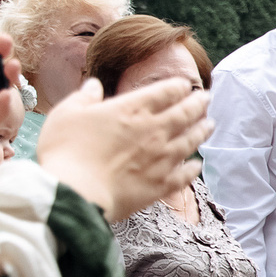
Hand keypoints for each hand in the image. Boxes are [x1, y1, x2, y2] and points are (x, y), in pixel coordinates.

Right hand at [31, 76, 210, 222]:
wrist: (75, 192)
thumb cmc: (65, 150)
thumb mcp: (67, 113)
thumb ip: (84, 97)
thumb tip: (94, 85)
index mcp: (132, 109)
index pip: (165, 92)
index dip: (178, 86)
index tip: (185, 84)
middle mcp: (153, 131)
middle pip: (185, 113)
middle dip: (198, 103)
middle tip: (206, 98)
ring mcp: (161, 158)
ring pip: (190, 141)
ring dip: (202, 131)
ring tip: (210, 124)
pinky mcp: (161, 184)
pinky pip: (185, 175)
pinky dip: (193, 169)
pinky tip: (197, 165)